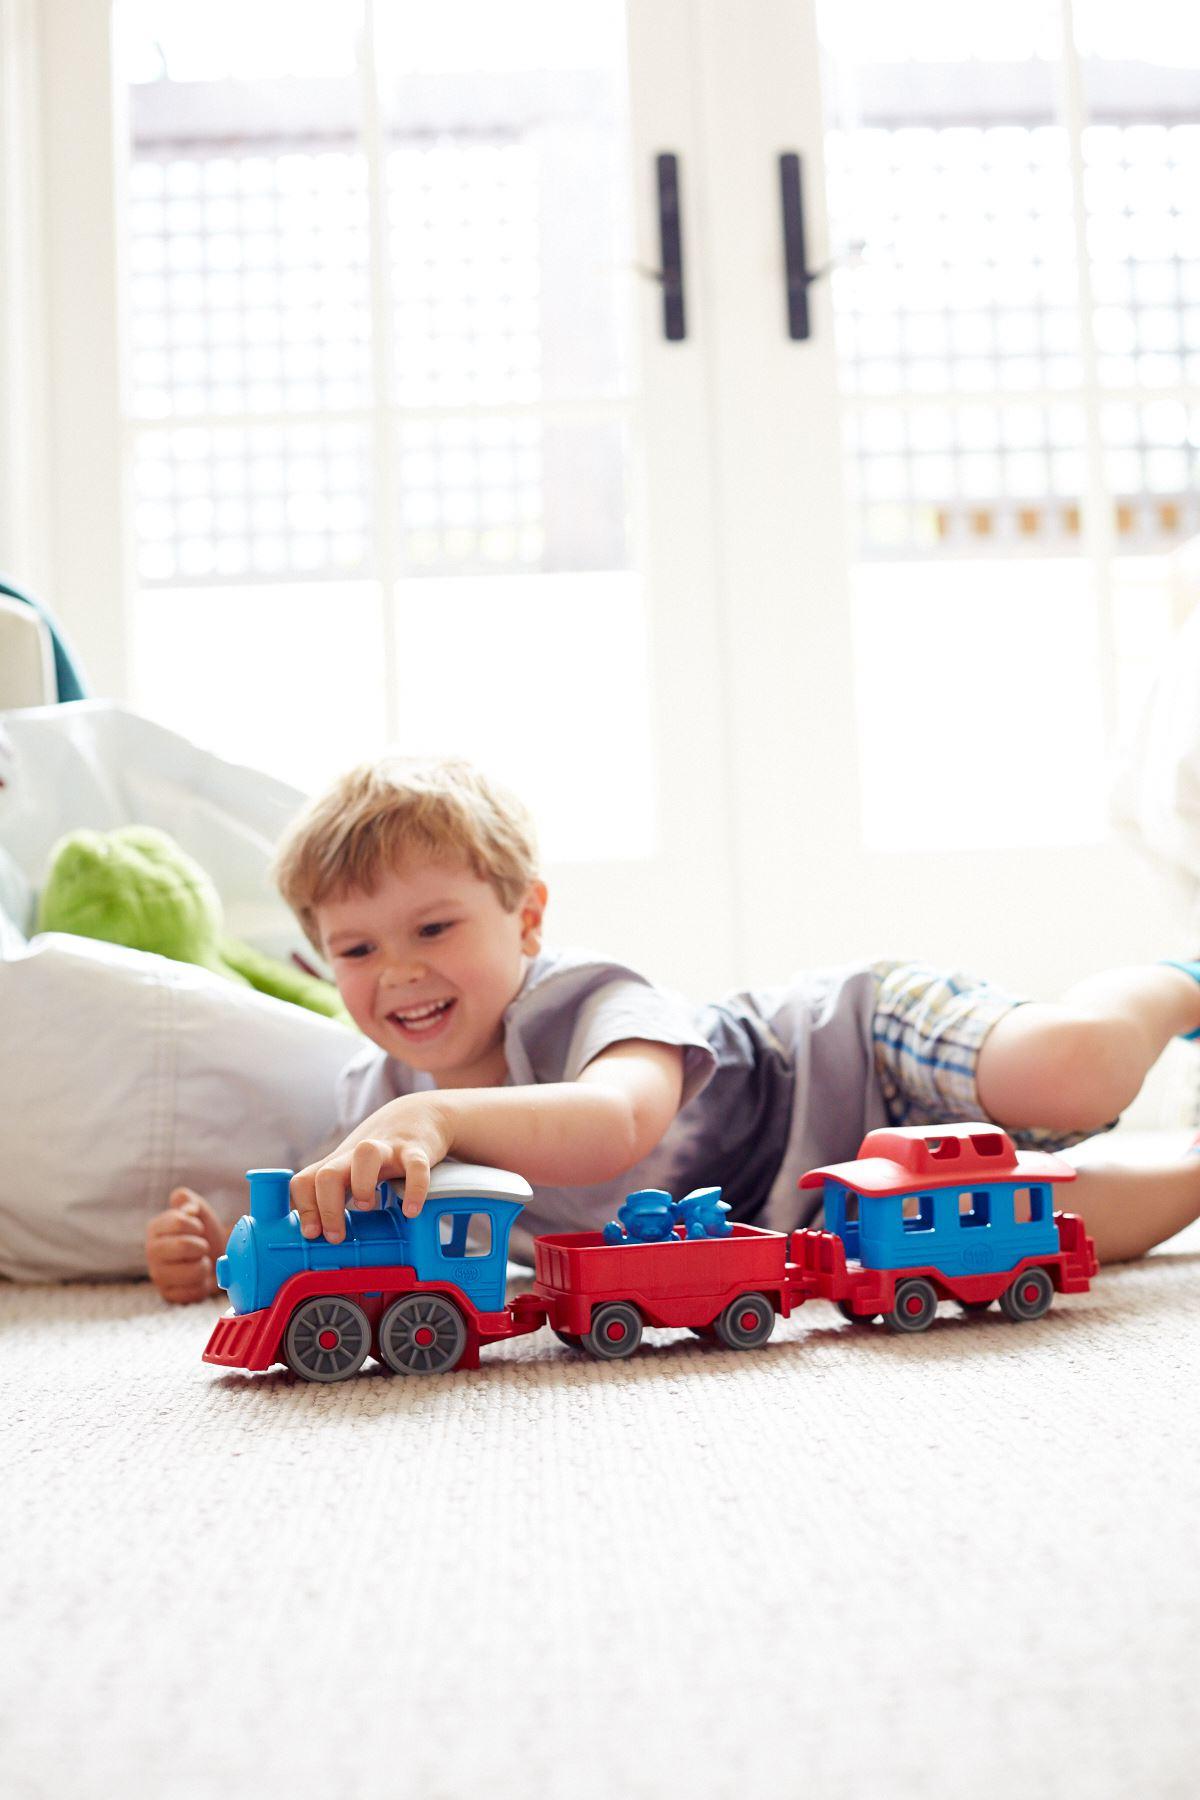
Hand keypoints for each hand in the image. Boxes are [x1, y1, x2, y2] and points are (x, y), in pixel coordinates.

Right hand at [146, 1188, 227, 1303]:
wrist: (212, 1261)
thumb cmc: (203, 1235)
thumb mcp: (199, 1212)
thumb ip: (190, 1202)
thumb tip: (188, 1208)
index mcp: (156, 1228)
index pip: (178, 1221)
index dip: (196, 1225)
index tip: (198, 1229)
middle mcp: (152, 1252)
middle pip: (183, 1246)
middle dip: (201, 1246)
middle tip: (201, 1247)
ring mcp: (158, 1275)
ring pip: (193, 1271)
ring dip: (205, 1266)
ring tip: (199, 1262)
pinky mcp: (168, 1295)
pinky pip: (194, 1292)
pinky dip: (203, 1285)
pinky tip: (197, 1279)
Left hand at [289, 1094, 451, 1241]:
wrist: (420, 1113)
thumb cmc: (381, 1153)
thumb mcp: (351, 1169)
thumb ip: (334, 1195)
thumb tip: (316, 1234)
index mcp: (338, 1164)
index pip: (304, 1182)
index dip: (304, 1209)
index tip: (313, 1234)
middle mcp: (356, 1155)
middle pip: (328, 1174)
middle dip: (327, 1209)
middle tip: (337, 1237)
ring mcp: (387, 1149)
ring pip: (366, 1155)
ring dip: (362, 1185)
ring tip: (368, 1207)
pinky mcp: (417, 1149)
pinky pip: (415, 1166)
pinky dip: (414, 1189)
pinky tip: (411, 1211)